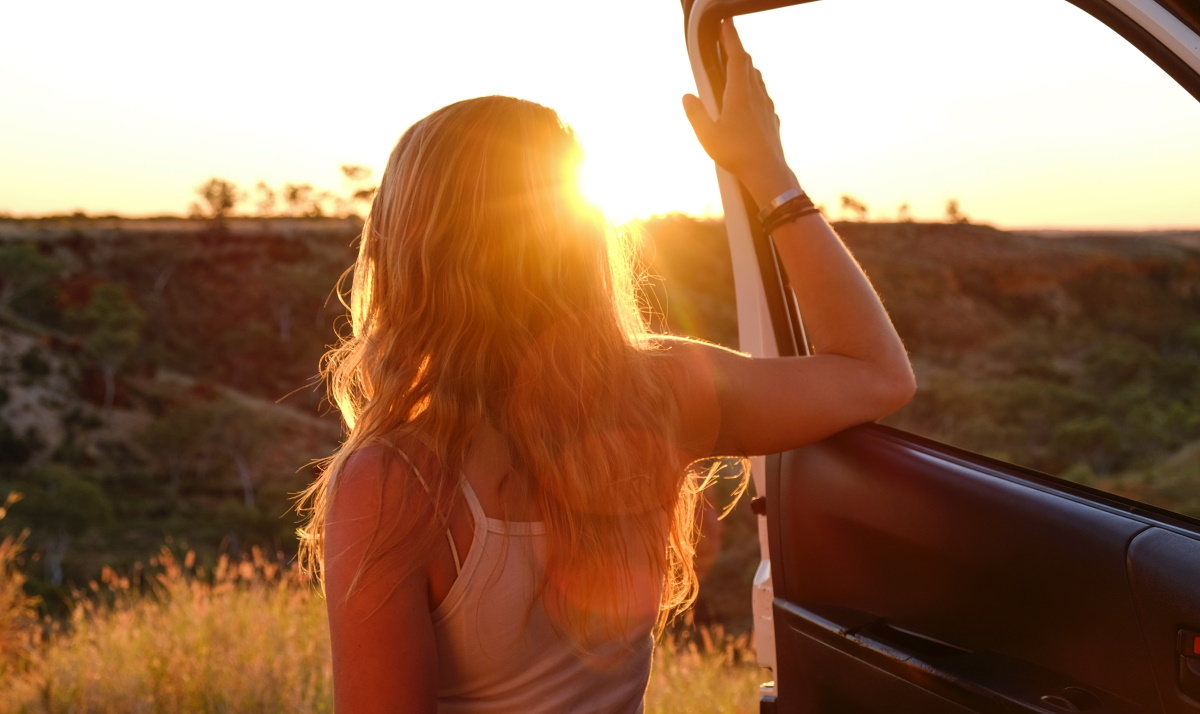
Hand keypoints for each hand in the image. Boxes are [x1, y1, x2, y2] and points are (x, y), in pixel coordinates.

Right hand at [682, 20, 799, 205]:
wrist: (767, 172)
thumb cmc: (737, 154)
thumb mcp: (707, 135)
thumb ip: (695, 113)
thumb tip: (687, 96)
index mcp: (739, 94)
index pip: (737, 57)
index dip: (732, 37)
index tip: (727, 23)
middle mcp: (756, 95)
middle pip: (748, 64)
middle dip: (737, 50)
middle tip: (728, 41)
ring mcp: (766, 106)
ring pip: (757, 79)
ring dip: (746, 68)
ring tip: (737, 65)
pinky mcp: (771, 118)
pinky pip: (762, 95)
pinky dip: (753, 88)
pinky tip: (749, 98)